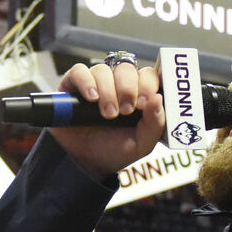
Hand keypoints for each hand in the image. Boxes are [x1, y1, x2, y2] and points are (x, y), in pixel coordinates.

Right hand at [47, 59, 163, 178]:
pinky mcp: (73, 86)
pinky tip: (91, 98)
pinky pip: (79, 72)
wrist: (86, 163)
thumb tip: (158, 99)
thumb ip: (155, 123)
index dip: (147, 85)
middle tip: (125, 111)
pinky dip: (86, 82)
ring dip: (107, 92)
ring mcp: (95, 83)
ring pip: (103, 70)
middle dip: (127, 89)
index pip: (147, 75)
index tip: (143, 104)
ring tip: (107, 114)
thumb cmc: (115, 150)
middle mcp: (117, 84)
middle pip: (126, 68)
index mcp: (138, 94)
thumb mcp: (142, 143)